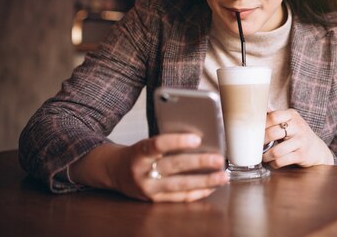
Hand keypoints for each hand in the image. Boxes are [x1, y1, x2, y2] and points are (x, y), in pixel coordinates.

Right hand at [70, 134, 227, 201]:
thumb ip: (167, 141)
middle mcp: (142, 172)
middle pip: (173, 166)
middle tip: (218, 159)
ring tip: (222, 176)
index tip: (197, 138)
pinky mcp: (155, 200)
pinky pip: (180, 197)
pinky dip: (198, 192)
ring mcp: (148, 188)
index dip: (177, 141)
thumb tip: (200, 137)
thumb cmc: (137, 153)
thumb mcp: (146, 142)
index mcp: (139, 152)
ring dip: (205, 181)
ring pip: (180, 185)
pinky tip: (212, 186)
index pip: (157, 144)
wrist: (114, 171)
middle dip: (199, 162)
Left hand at [262, 109, 333, 168]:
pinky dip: (274, 164)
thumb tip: (258, 110)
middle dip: (261, 142)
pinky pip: (282, 161)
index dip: (262, 124)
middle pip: (273, 133)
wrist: (317, 149)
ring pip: (277, 151)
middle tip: (257, 146)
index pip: (274, 116)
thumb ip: (276, 116)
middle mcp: (298, 126)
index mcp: (292, 115)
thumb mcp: (290, 121)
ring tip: (264, 156)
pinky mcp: (302, 155)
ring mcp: (301, 141)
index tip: (255, 131)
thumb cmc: (298, 134)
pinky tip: (273, 162)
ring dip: (266, 156)